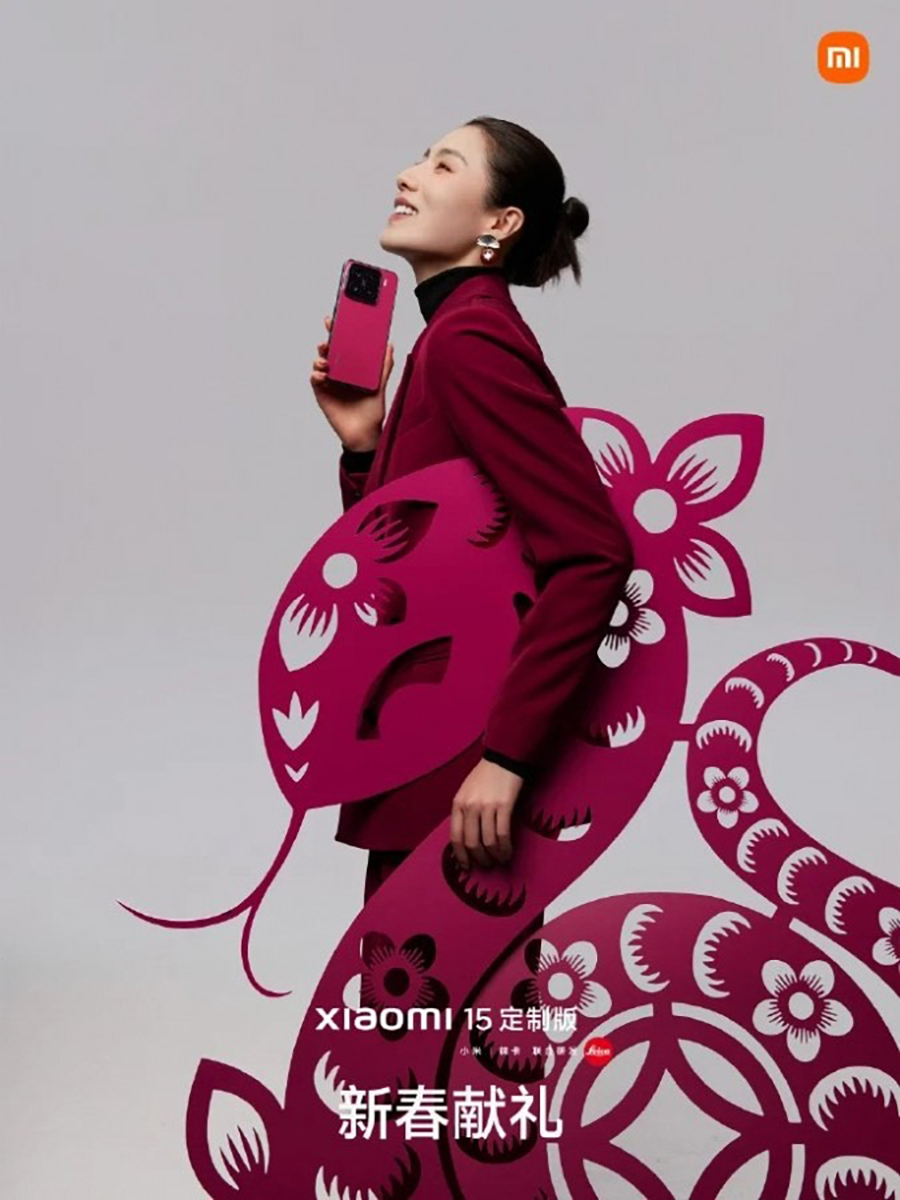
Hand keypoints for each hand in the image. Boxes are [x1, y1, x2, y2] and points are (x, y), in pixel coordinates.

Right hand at [310, 313, 393, 451]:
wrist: (364, 433)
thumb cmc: (371, 409)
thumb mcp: (380, 384)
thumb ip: (384, 365)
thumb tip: (389, 345)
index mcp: (352, 366)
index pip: (344, 344)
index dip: (338, 331)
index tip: (336, 319)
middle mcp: (339, 371)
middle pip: (329, 350)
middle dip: (327, 339)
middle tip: (329, 334)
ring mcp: (329, 381)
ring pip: (319, 362)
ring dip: (320, 357)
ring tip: (326, 358)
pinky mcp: (322, 393)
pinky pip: (315, 379)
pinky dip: (316, 374)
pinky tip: (322, 374)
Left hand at [449, 758, 524, 868]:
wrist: (503, 759)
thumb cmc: (484, 777)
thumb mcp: (466, 793)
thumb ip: (464, 814)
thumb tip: (466, 841)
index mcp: (457, 804)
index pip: (455, 837)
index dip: (461, 856)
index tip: (466, 867)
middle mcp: (470, 806)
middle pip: (472, 843)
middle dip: (479, 859)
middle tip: (486, 865)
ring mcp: (487, 806)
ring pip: (488, 842)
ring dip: (495, 856)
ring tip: (500, 860)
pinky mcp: (504, 806)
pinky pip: (503, 834)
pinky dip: (505, 848)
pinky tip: (508, 852)